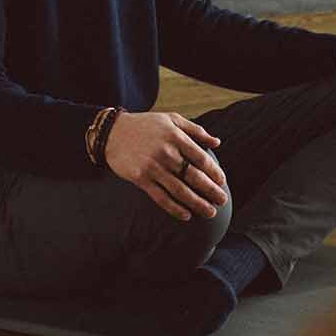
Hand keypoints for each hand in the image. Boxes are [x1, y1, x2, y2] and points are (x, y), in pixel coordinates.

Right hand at [103, 110, 227, 220]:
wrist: (112, 132)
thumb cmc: (146, 125)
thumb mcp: (171, 119)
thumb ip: (195, 130)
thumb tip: (217, 142)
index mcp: (175, 136)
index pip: (201, 158)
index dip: (214, 172)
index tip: (222, 182)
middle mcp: (165, 152)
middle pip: (193, 176)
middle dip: (211, 191)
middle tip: (223, 200)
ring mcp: (152, 166)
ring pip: (179, 190)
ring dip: (197, 203)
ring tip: (210, 212)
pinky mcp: (140, 178)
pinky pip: (161, 197)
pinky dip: (174, 208)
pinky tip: (186, 215)